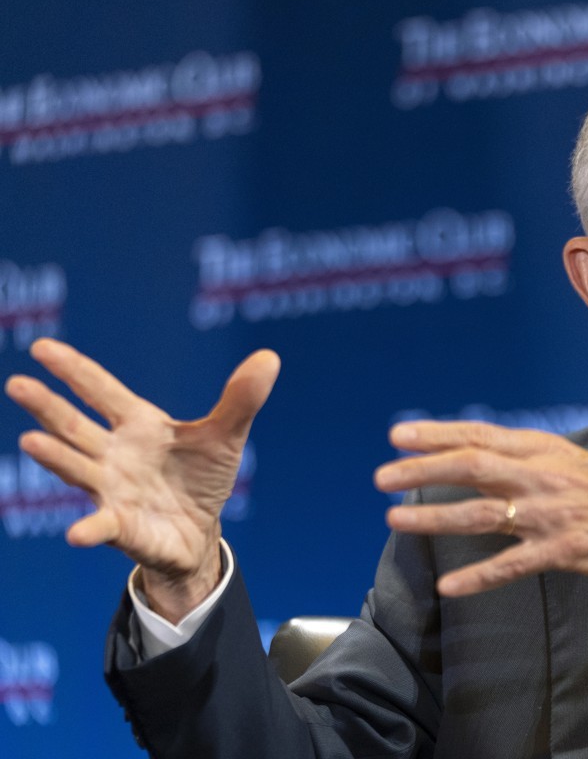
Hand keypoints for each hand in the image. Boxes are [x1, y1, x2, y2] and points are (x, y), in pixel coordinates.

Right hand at [5, 339, 278, 620]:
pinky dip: (89, 528)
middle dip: (47, 406)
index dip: (74, 369)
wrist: (199, 531)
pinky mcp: (119, 525)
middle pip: (74, 425)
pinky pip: (100, 525)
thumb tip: (270, 358)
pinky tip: (78, 533)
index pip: (100, 390)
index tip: (41, 348)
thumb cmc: (202, 478)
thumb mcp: (226, 436)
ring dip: (56, 457)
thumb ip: (241, 399)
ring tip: (32, 441)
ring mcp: (110, 489)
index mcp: (137, 425)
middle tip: (17, 383)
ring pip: (77, 468)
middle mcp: (113, 454)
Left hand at [375, 421, 587, 603]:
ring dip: (435, 516)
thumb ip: (529, 462)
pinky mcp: (564, 551)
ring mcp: (553, 514)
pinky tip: (449, 585)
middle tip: (383, 477)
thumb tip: (482, 459)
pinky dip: (478, 577)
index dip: (437, 435)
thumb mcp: (573, 463)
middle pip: (472, 467)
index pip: (481, 436)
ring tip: (395, 519)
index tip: (398, 435)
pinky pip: (512, 565)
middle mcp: (545, 476)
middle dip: (423, 470)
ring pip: (482, 514)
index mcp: (546, 450)